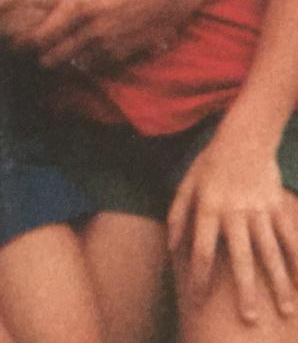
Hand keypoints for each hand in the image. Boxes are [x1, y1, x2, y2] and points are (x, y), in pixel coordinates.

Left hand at [19, 0, 191, 68]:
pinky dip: (82, 62)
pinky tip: (76, 54)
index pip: (43, 34)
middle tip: (30, 53)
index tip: (17, 43)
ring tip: (50, 55)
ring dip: (59, 61)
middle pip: (54, 55)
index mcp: (79, 4)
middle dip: (39, 56)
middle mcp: (91, 29)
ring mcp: (107, 44)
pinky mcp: (122, 53)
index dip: (26, 43)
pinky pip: (94, 64)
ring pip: (73, 63)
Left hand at [168, 133, 297, 323]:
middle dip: (245, 290)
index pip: (202, 250)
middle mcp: (234, 212)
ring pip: (270, 251)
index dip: (199, 277)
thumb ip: (177, 215)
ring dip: (277, 282)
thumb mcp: (186, 183)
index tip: (198, 302)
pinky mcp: (276, 205)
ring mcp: (258, 209)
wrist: (244, 137)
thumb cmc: (210, 163)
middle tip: (249, 319)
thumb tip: (171, 248)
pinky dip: (297, 258)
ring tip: (283, 310)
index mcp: (208, 208)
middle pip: (240, 257)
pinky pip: (289, 235)